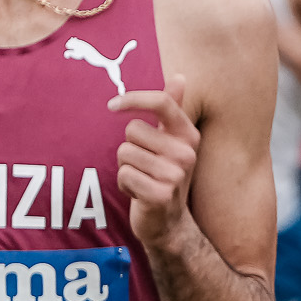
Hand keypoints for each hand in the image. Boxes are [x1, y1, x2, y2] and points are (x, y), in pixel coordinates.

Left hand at [112, 76, 198, 248]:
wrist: (170, 224)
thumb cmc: (165, 176)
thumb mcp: (173, 142)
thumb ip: (172, 110)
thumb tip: (180, 77)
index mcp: (188, 135)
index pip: (161, 102)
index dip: (133, 99)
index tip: (112, 105)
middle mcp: (185, 153)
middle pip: (133, 130)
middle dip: (128, 148)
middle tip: (143, 166)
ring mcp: (174, 175)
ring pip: (124, 153)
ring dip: (125, 168)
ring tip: (142, 180)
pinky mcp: (159, 195)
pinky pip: (123, 175)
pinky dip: (124, 185)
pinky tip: (138, 194)